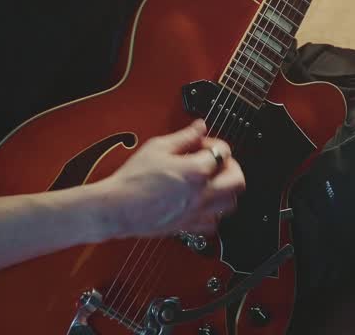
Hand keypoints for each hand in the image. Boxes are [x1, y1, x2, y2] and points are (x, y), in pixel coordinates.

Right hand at [92, 120, 244, 239]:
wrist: (117, 207)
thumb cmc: (132, 179)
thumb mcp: (158, 147)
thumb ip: (184, 136)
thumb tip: (199, 127)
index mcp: (196, 171)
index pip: (222, 152)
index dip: (213, 143)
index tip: (201, 143)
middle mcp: (202, 194)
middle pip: (237, 181)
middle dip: (231, 167)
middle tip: (217, 163)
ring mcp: (196, 213)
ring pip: (230, 204)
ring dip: (226, 190)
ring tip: (213, 182)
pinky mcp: (188, 227)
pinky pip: (213, 224)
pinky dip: (214, 213)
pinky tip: (202, 204)